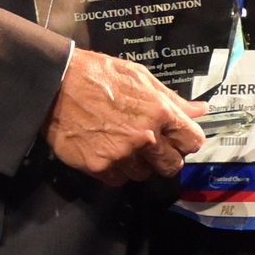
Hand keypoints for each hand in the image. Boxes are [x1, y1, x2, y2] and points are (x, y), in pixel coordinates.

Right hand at [46, 46, 204, 186]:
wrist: (55, 83)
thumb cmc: (97, 74)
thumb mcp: (139, 77)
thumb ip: (171, 98)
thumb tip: (199, 109)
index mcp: (159, 112)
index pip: (193, 141)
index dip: (186, 140)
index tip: (177, 139)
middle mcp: (144, 137)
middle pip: (172, 165)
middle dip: (165, 157)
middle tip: (150, 146)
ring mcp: (122, 155)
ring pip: (144, 174)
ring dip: (138, 164)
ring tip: (121, 144)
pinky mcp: (99, 167)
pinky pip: (118, 180)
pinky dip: (115, 169)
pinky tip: (105, 150)